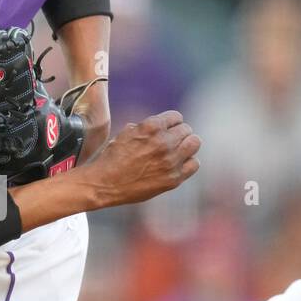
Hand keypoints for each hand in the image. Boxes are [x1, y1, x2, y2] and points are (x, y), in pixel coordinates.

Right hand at [76, 110, 200, 207]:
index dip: (171, 122)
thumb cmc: (113, 157)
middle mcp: (164, 142)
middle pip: (187, 130)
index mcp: (151, 127)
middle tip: (171, 142)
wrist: (105, 184)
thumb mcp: (127, 132)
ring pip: (195, 143)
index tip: (167, 129)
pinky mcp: (173, 178)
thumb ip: (147, 126)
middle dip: (179, 134)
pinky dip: (188, 162)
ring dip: (187, 145)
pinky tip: (178, 164)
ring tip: (178, 151)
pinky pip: (194, 164)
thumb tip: (162, 126)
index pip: (176, 117)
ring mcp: (170, 161)